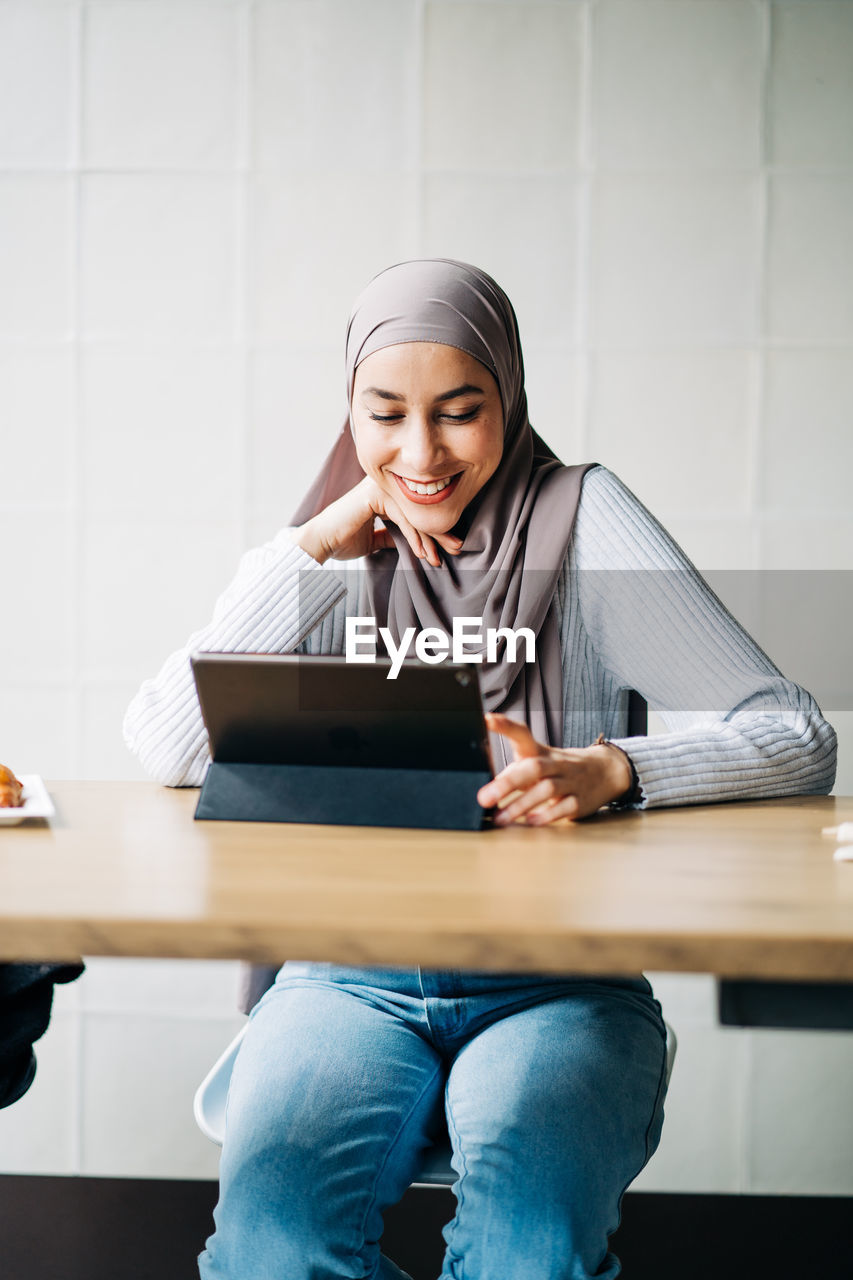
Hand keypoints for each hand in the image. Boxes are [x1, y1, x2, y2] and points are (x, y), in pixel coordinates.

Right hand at [293, 477, 462, 566]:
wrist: (319, 543)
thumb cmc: (342, 540)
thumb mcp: (375, 539)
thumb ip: (392, 536)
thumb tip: (413, 543)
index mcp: (385, 493)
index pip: (417, 510)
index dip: (434, 530)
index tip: (449, 547)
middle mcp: (384, 485)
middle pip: (421, 508)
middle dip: (440, 531)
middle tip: (457, 547)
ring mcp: (379, 487)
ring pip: (414, 513)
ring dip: (430, 537)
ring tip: (440, 557)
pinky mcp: (374, 496)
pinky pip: (402, 517)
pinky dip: (414, 536)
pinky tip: (421, 552)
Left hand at [477, 712, 631, 824]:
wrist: (606, 771)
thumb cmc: (561, 768)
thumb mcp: (540, 761)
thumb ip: (515, 770)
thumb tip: (487, 785)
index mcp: (541, 751)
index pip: (522, 733)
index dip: (504, 726)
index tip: (486, 720)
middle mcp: (556, 764)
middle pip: (533, 767)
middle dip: (508, 783)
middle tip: (484, 798)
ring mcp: (570, 781)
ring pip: (548, 789)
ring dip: (521, 805)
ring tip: (500, 818)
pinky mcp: (580, 801)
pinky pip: (565, 807)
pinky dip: (547, 815)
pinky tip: (531, 822)